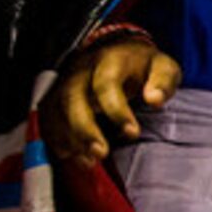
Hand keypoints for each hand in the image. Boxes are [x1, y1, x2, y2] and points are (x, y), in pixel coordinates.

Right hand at [42, 35, 179, 163]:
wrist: (115, 50)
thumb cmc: (141, 66)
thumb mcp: (162, 66)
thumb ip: (163, 81)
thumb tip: (155, 99)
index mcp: (110, 61)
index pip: (106, 84)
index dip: (117, 110)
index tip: (132, 132)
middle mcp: (81, 71)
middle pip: (73, 99)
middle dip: (84, 129)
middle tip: (101, 153)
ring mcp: (65, 84)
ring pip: (56, 111)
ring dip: (69, 139)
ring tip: (89, 162)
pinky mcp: (55, 98)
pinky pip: (48, 120)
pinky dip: (57, 140)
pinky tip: (74, 156)